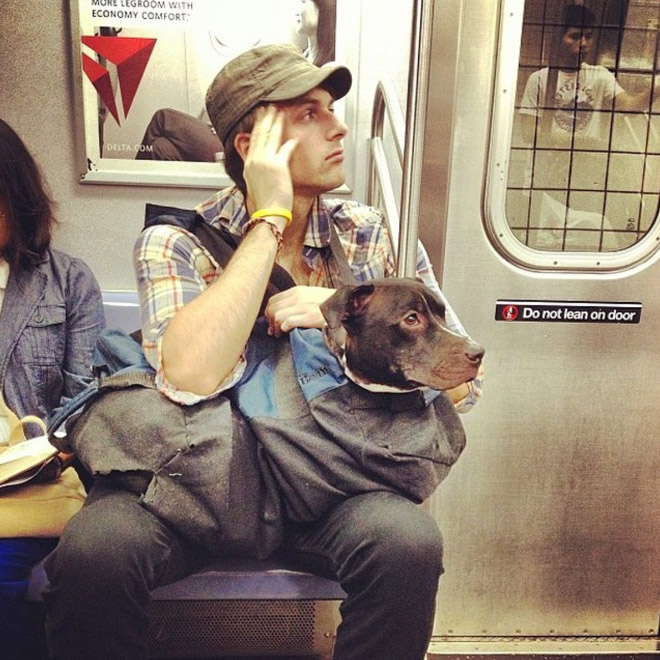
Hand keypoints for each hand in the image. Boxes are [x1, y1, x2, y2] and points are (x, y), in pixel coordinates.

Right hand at [243, 106, 297, 229]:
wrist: (268, 212)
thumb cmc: (265, 203)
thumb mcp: (256, 184)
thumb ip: (259, 170)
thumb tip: (262, 164)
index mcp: (249, 165)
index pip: (252, 140)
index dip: (257, 126)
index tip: (261, 117)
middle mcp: (255, 161)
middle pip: (260, 134)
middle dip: (265, 118)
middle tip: (269, 107)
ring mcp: (265, 162)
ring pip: (270, 136)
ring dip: (275, 123)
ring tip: (279, 112)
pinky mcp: (277, 166)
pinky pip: (285, 149)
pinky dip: (290, 142)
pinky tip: (294, 136)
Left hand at [265, 286, 335, 335]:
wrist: (348, 305)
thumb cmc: (331, 304)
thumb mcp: (312, 296)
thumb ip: (298, 301)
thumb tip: (284, 312)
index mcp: (298, 291)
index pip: (273, 300)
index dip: (269, 313)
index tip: (271, 322)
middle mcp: (298, 296)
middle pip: (272, 308)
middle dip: (269, 321)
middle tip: (273, 331)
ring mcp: (303, 306)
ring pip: (277, 316)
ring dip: (275, 327)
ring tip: (279, 334)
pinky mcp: (309, 317)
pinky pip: (287, 322)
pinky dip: (284, 329)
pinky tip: (287, 333)